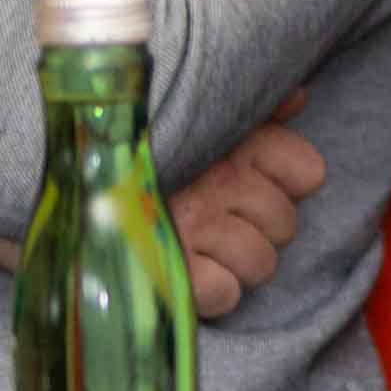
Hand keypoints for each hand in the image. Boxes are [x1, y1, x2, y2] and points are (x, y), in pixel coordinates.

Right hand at [171, 92, 320, 317]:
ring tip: (207, 249)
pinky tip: (191, 273)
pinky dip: (213, 292)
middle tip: (225, 222)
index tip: (259, 182)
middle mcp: (218, 184)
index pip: (307, 173)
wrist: (83, 191)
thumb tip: (297, 97)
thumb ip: (257, 115)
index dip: (289, 184)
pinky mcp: (170, 268)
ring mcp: (194, 226)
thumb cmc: (157, 161)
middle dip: (262, 230)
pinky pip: (225, 293)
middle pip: (286, 224)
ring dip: (239, 264)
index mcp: (234, 146)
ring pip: (261, 263)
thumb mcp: (207, 128)